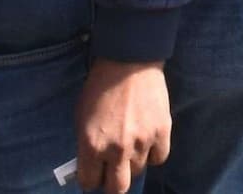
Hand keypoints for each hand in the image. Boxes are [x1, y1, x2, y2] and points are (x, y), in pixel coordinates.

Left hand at [73, 60, 170, 193]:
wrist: (129, 62)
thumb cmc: (99, 87)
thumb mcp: (81, 117)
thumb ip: (86, 144)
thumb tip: (90, 164)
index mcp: (91, 145)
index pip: (89, 182)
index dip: (90, 179)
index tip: (94, 173)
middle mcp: (116, 150)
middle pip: (117, 188)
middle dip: (112, 183)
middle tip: (112, 172)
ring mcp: (141, 143)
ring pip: (138, 172)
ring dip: (133, 164)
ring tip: (130, 147)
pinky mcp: (162, 133)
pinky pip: (158, 158)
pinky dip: (152, 154)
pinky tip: (146, 142)